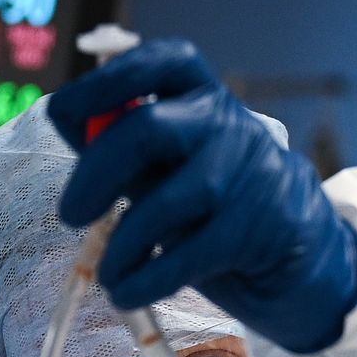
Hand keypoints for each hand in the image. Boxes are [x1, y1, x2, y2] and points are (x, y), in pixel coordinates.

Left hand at [46, 39, 356, 353]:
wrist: (297, 256)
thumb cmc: (213, 207)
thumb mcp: (165, 167)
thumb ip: (124, 148)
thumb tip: (68, 122)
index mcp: (200, 96)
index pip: (159, 63)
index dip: (103, 82)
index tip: (60, 113)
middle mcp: (228, 122)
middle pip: (148, 130)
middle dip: (96, 175)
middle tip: (69, 215)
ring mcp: (252, 170)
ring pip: (169, 202)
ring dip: (124, 245)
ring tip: (107, 274)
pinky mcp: (266, 224)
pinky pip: (192, 253)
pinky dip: (149, 279)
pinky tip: (127, 292)